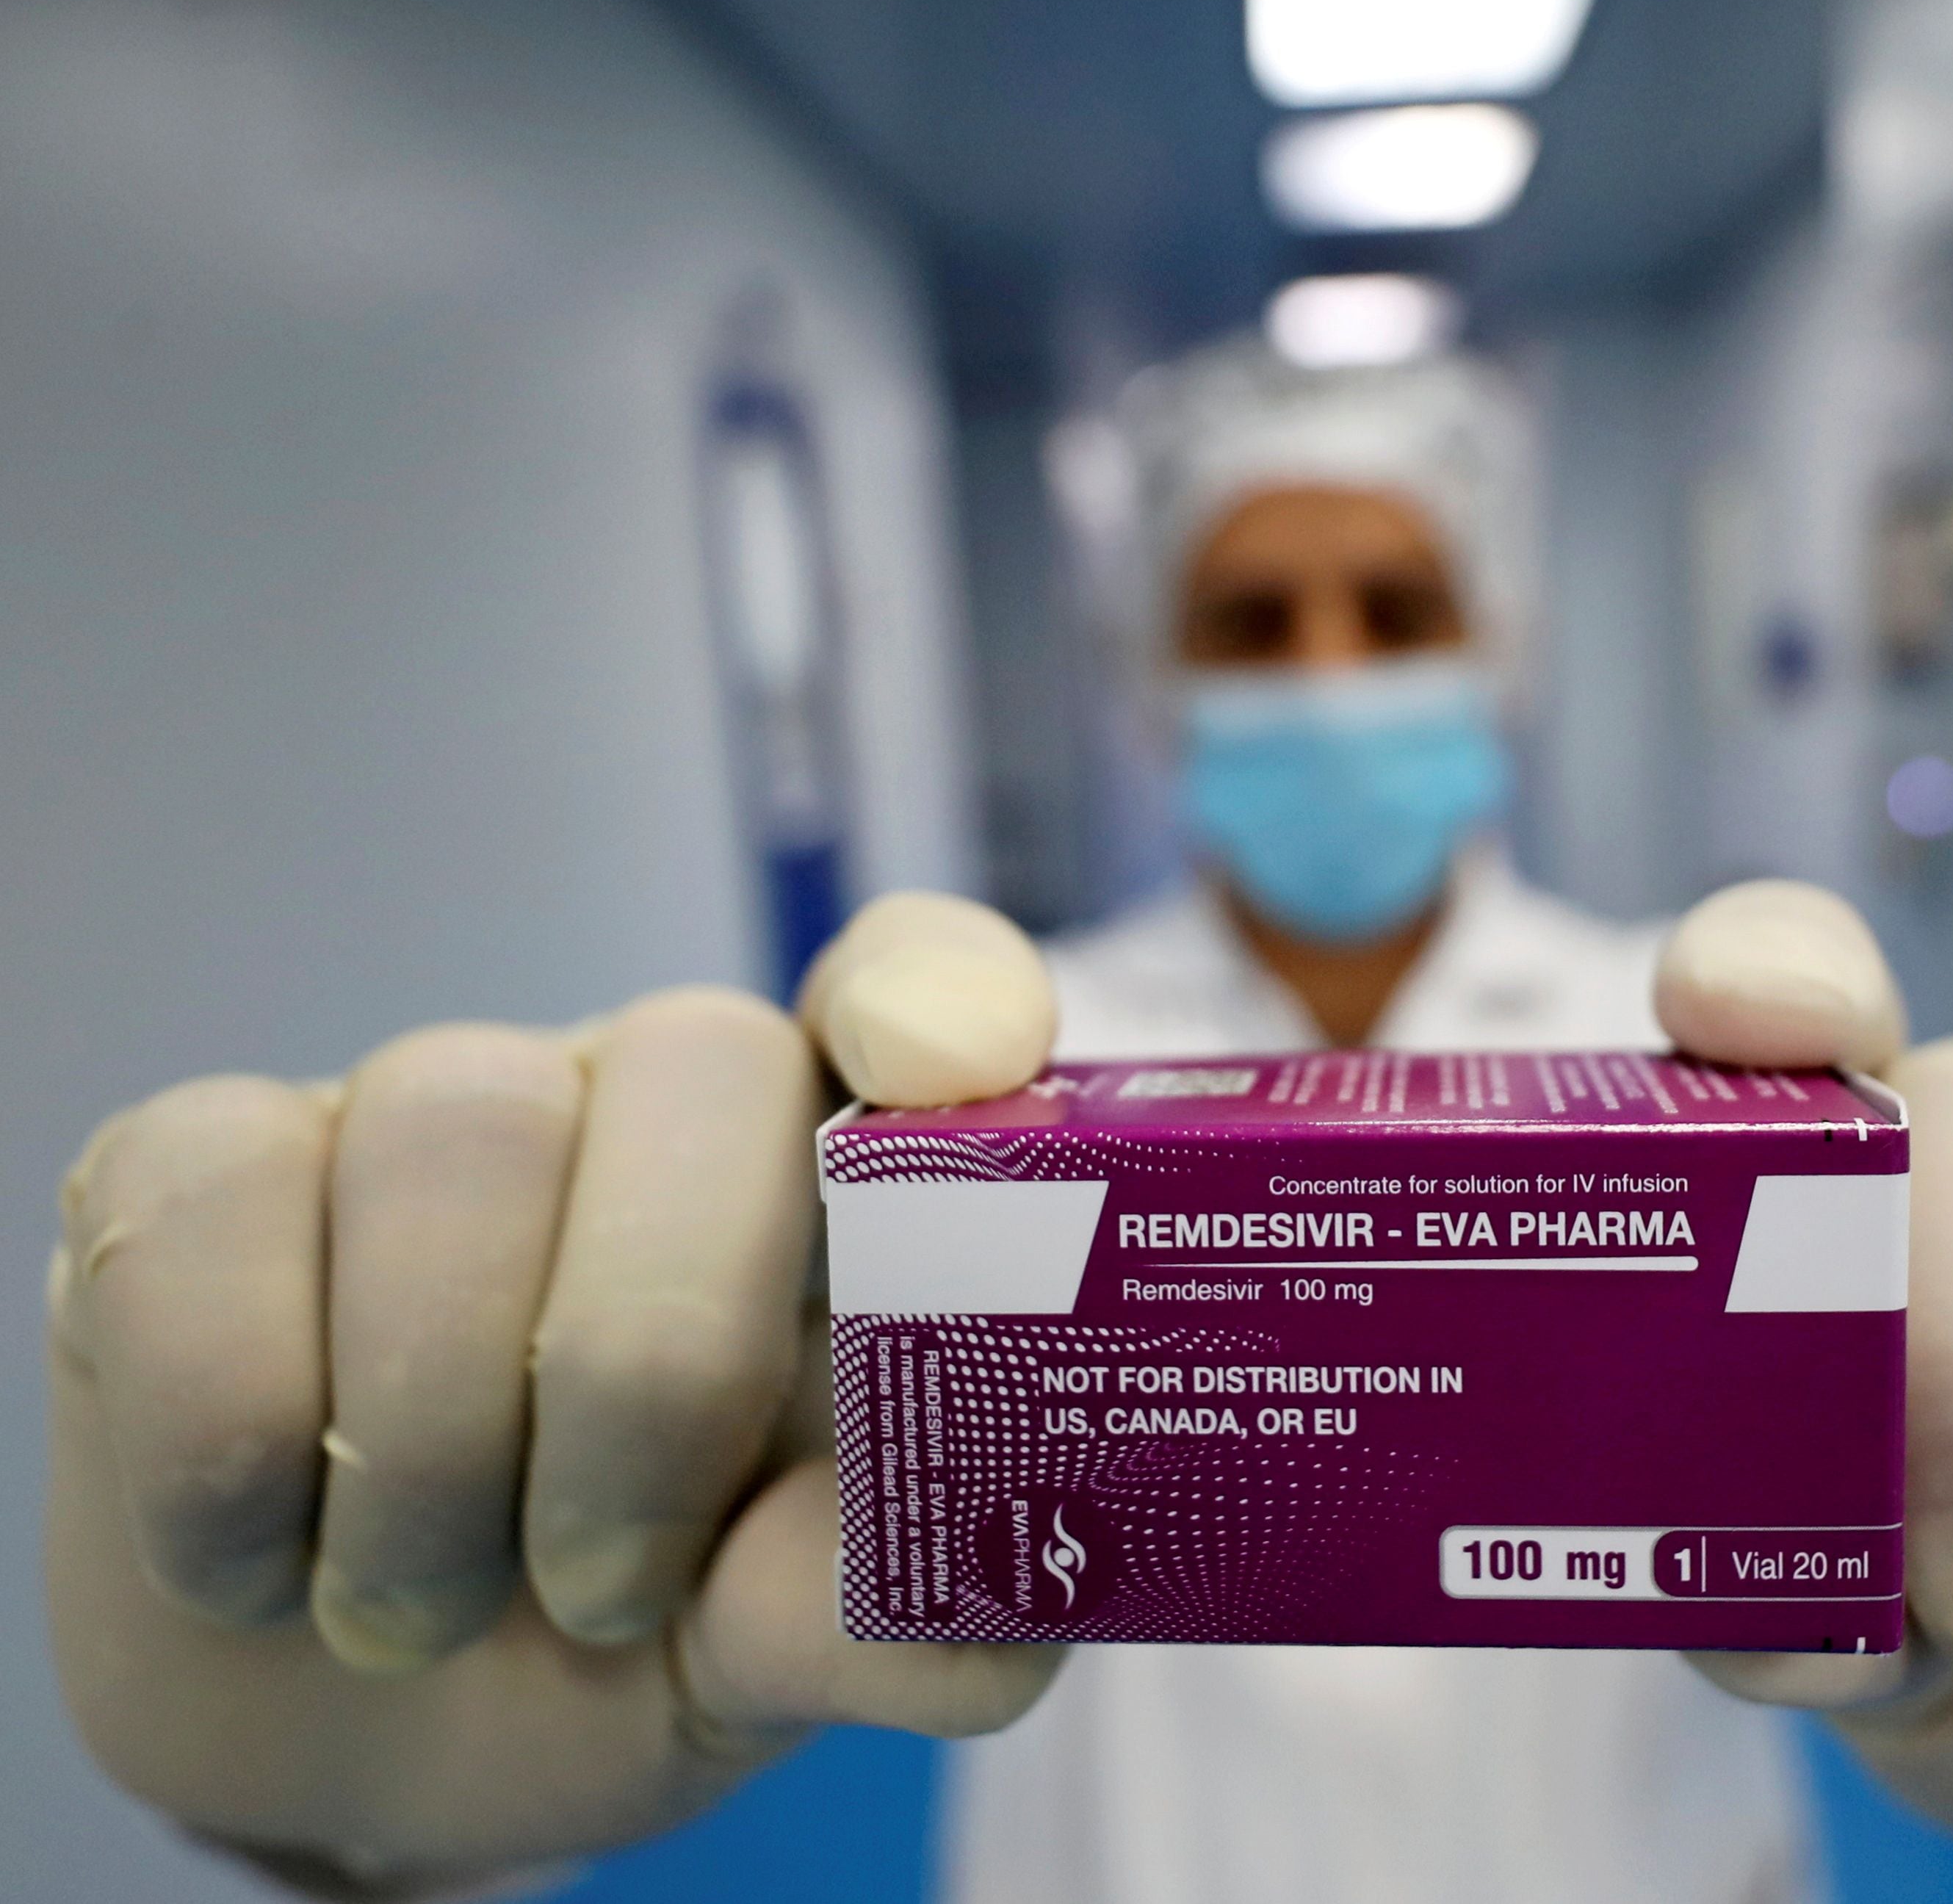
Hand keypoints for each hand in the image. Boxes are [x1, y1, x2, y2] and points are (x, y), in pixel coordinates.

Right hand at [46, 896, 1059, 1896]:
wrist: (351, 1734)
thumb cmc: (621, 1643)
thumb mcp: (767, 1650)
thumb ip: (877, 1620)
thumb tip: (982, 1636)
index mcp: (836, 1184)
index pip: (927, 987)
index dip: (940, 991)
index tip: (934, 1064)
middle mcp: (650, 1097)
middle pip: (699, 1062)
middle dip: (653, 1361)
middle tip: (606, 1592)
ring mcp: (424, 1108)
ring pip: (456, 1140)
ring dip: (434, 1445)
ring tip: (424, 1615)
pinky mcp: (200, 1162)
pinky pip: (217, 1203)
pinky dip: (234, 1444)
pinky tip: (261, 1563)